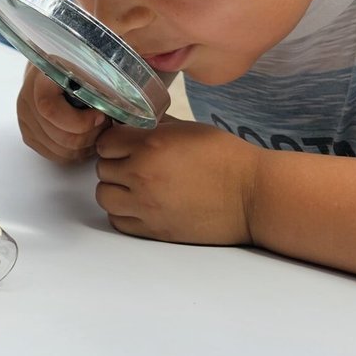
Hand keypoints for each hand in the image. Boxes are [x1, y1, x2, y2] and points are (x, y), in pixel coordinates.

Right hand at [16, 60, 107, 162]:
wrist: (53, 69)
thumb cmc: (75, 67)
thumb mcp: (88, 66)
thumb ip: (100, 81)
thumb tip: (130, 95)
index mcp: (40, 79)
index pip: (50, 110)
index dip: (80, 121)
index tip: (101, 115)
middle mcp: (27, 101)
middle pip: (61, 137)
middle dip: (90, 135)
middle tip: (105, 123)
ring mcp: (26, 121)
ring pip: (61, 150)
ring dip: (86, 145)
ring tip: (97, 129)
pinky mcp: (30, 136)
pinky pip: (57, 156)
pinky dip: (76, 152)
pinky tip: (86, 137)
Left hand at [94, 119, 261, 243]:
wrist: (253, 195)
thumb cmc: (226, 158)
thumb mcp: (187, 128)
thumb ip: (154, 127)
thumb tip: (130, 126)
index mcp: (150, 144)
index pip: (106, 142)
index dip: (115, 141)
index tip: (125, 143)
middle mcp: (142, 175)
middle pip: (103, 169)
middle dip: (115, 164)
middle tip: (133, 164)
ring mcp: (147, 206)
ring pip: (104, 196)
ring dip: (115, 189)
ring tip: (134, 185)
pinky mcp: (155, 230)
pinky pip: (119, 222)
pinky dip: (124, 213)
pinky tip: (140, 205)